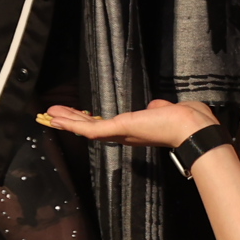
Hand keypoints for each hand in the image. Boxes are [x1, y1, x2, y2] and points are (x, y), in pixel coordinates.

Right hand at [37, 97, 217, 149]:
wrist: (191, 126)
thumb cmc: (185, 118)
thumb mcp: (165, 109)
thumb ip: (157, 108)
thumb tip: (155, 105)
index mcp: (134, 129)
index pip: (106, 126)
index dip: (90, 121)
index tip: (78, 116)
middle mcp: (124, 134)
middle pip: (91, 128)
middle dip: (72, 121)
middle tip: (53, 116)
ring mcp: (119, 133)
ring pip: (86, 129)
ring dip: (66, 121)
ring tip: (48, 115)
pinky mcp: (117, 129)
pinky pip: (89, 128)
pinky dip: (71, 123)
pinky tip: (56, 119)